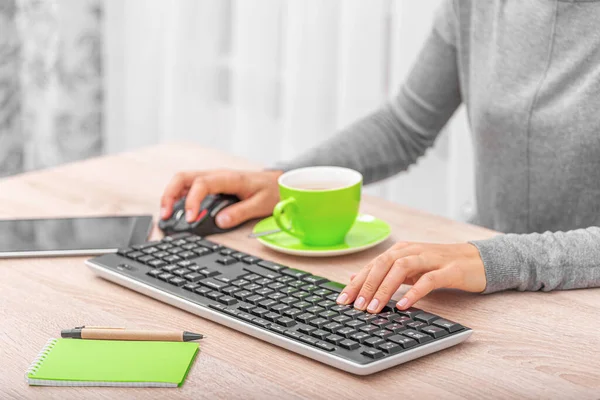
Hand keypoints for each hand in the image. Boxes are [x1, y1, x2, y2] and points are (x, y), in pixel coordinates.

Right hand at [160, 169, 282, 228]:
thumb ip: (240, 212)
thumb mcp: (261, 204)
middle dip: (169, 195)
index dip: (192, 201)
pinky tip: (178, 211)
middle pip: (183, 178)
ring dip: (171, 196)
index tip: (190, 218)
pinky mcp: (212, 185)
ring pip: (183, 181)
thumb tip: (220, 221)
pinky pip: (190, 187)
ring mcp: (213, 178)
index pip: (202, 184)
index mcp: (228, 178)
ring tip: (167, 216)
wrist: (280, 181)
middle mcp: (217, 175)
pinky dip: (180, 198)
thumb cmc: (272, 190)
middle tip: (165, 216)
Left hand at [336, 242, 485, 312]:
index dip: (356, 282)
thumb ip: (385, 271)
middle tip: (355, 305)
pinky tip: (403, 306)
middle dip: (366, 284)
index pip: (373, 264)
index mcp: (402, 250)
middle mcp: (413, 251)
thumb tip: (355, 277)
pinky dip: (414, 293)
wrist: (478, 260)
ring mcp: (432, 259)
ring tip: (374, 307)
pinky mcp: (450, 270)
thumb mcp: (410, 267)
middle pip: (384, 263)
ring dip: (385, 288)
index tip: (342, 299)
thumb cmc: (440, 266)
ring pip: (402, 268)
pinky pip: (429, 280)